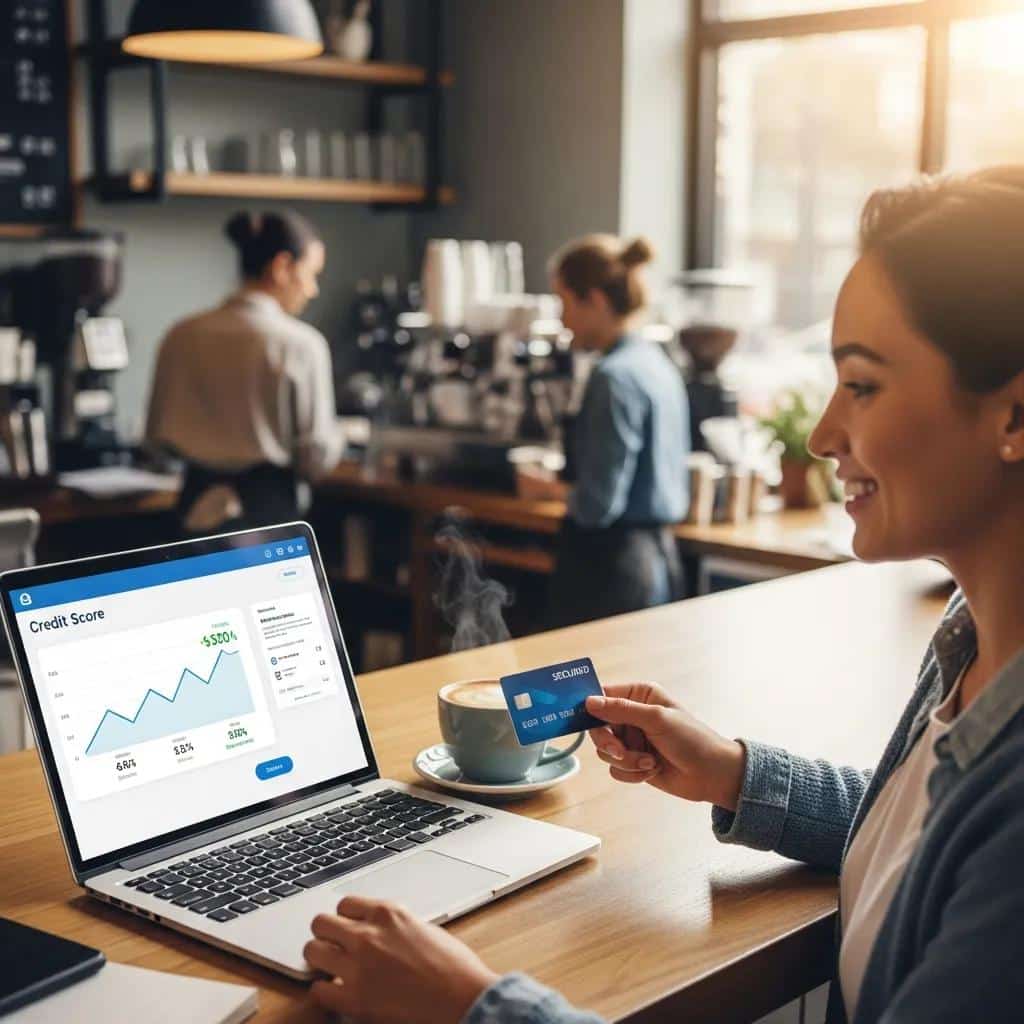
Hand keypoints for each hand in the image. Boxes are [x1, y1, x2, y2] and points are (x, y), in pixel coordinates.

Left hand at [305, 896, 498, 1023]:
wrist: (464, 998)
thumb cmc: (454, 967)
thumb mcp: (423, 929)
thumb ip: (394, 927)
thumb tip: (379, 933)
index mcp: (388, 913)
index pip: (344, 904)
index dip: (345, 918)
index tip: (348, 928)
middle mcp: (368, 934)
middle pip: (321, 923)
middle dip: (326, 935)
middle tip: (334, 947)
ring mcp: (358, 966)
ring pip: (312, 951)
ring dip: (320, 959)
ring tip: (331, 969)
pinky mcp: (354, 999)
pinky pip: (318, 990)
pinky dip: (324, 992)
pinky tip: (337, 994)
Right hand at [585, 683, 744, 809]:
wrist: (712, 775)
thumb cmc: (692, 739)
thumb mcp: (656, 719)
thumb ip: (620, 709)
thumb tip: (589, 702)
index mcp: (639, 695)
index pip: (602, 695)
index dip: (588, 707)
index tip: (577, 718)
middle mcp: (632, 715)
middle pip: (597, 726)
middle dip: (609, 742)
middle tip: (620, 750)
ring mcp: (632, 740)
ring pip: (605, 751)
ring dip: (625, 760)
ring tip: (648, 762)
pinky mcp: (634, 762)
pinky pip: (615, 769)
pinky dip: (631, 772)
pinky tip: (652, 769)